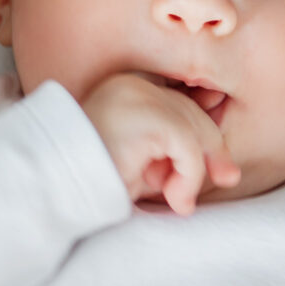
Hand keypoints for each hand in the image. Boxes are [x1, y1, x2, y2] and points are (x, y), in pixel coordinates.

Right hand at [82, 72, 239, 214]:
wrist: (54, 188)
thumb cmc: (96, 182)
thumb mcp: (144, 166)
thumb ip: (176, 158)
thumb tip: (230, 171)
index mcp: (127, 88)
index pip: (180, 103)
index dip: (205, 132)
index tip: (220, 166)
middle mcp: (133, 84)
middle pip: (191, 111)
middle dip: (213, 148)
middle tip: (228, 179)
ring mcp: (137, 95)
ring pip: (194, 128)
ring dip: (195, 172)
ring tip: (179, 201)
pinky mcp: (146, 116)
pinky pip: (188, 146)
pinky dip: (189, 177)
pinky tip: (175, 199)